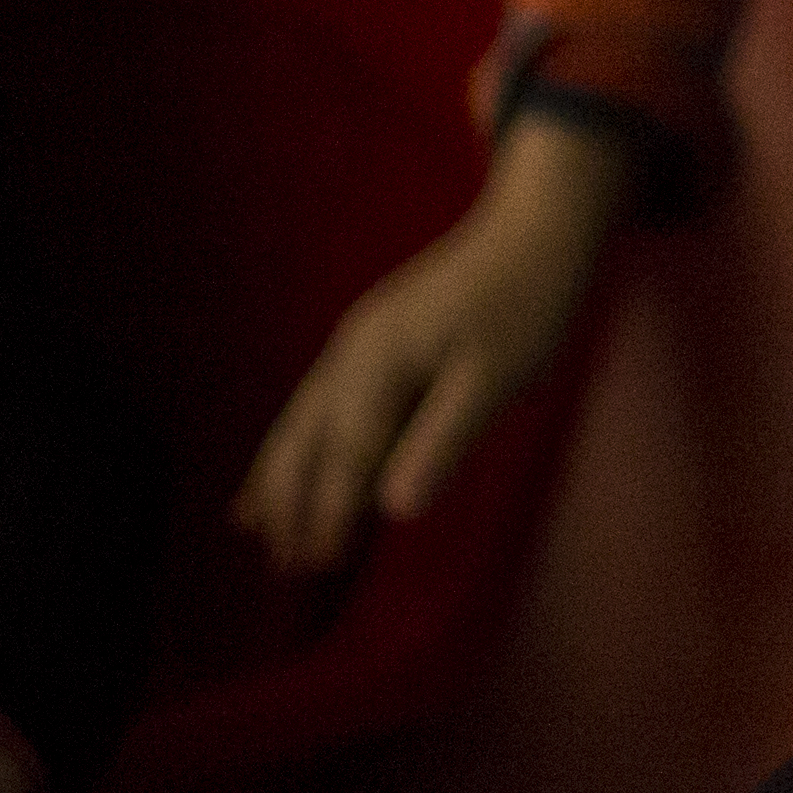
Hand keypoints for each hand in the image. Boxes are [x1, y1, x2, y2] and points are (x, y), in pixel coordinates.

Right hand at [239, 116, 636, 571]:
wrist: (537, 223)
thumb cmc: (528, 299)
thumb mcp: (496, 376)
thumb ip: (444, 440)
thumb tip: (396, 510)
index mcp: (378, 365)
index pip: (344, 458)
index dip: (328, 515)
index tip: (315, 567)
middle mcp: (351, 354)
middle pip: (306, 442)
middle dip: (291, 504)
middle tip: (286, 569)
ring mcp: (356, 343)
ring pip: (301, 420)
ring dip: (280, 476)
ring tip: (255, 530)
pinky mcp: (371, 340)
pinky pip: (317, 400)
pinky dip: (294, 440)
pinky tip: (284, 461)